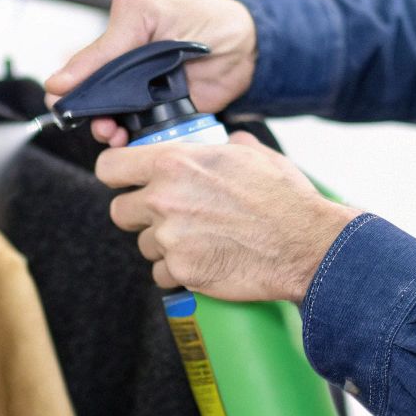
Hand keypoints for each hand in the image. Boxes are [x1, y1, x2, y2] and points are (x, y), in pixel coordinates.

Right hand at [46, 0, 257, 147]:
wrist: (249, 51)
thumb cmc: (207, 22)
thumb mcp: (149, 19)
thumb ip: (108, 47)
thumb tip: (61, 76)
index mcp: (120, 36)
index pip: (83, 66)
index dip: (70, 87)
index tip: (62, 103)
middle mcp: (127, 66)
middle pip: (92, 96)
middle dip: (87, 113)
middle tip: (94, 122)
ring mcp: (143, 92)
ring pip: (110, 117)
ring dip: (105, 128)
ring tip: (111, 133)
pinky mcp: (160, 115)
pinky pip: (136, 132)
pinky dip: (129, 139)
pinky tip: (127, 140)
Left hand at [97, 131, 362, 301]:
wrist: (305, 243)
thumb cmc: (284, 198)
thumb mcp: (252, 155)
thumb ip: (225, 146)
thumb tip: (225, 142)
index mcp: (173, 163)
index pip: (109, 168)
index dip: (116, 175)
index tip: (126, 182)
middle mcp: (163, 200)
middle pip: (120, 212)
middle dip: (139, 215)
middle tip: (167, 216)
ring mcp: (170, 239)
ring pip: (144, 245)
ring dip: (163, 245)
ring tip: (198, 240)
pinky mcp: (182, 271)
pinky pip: (162, 274)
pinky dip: (178, 271)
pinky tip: (203, 261)